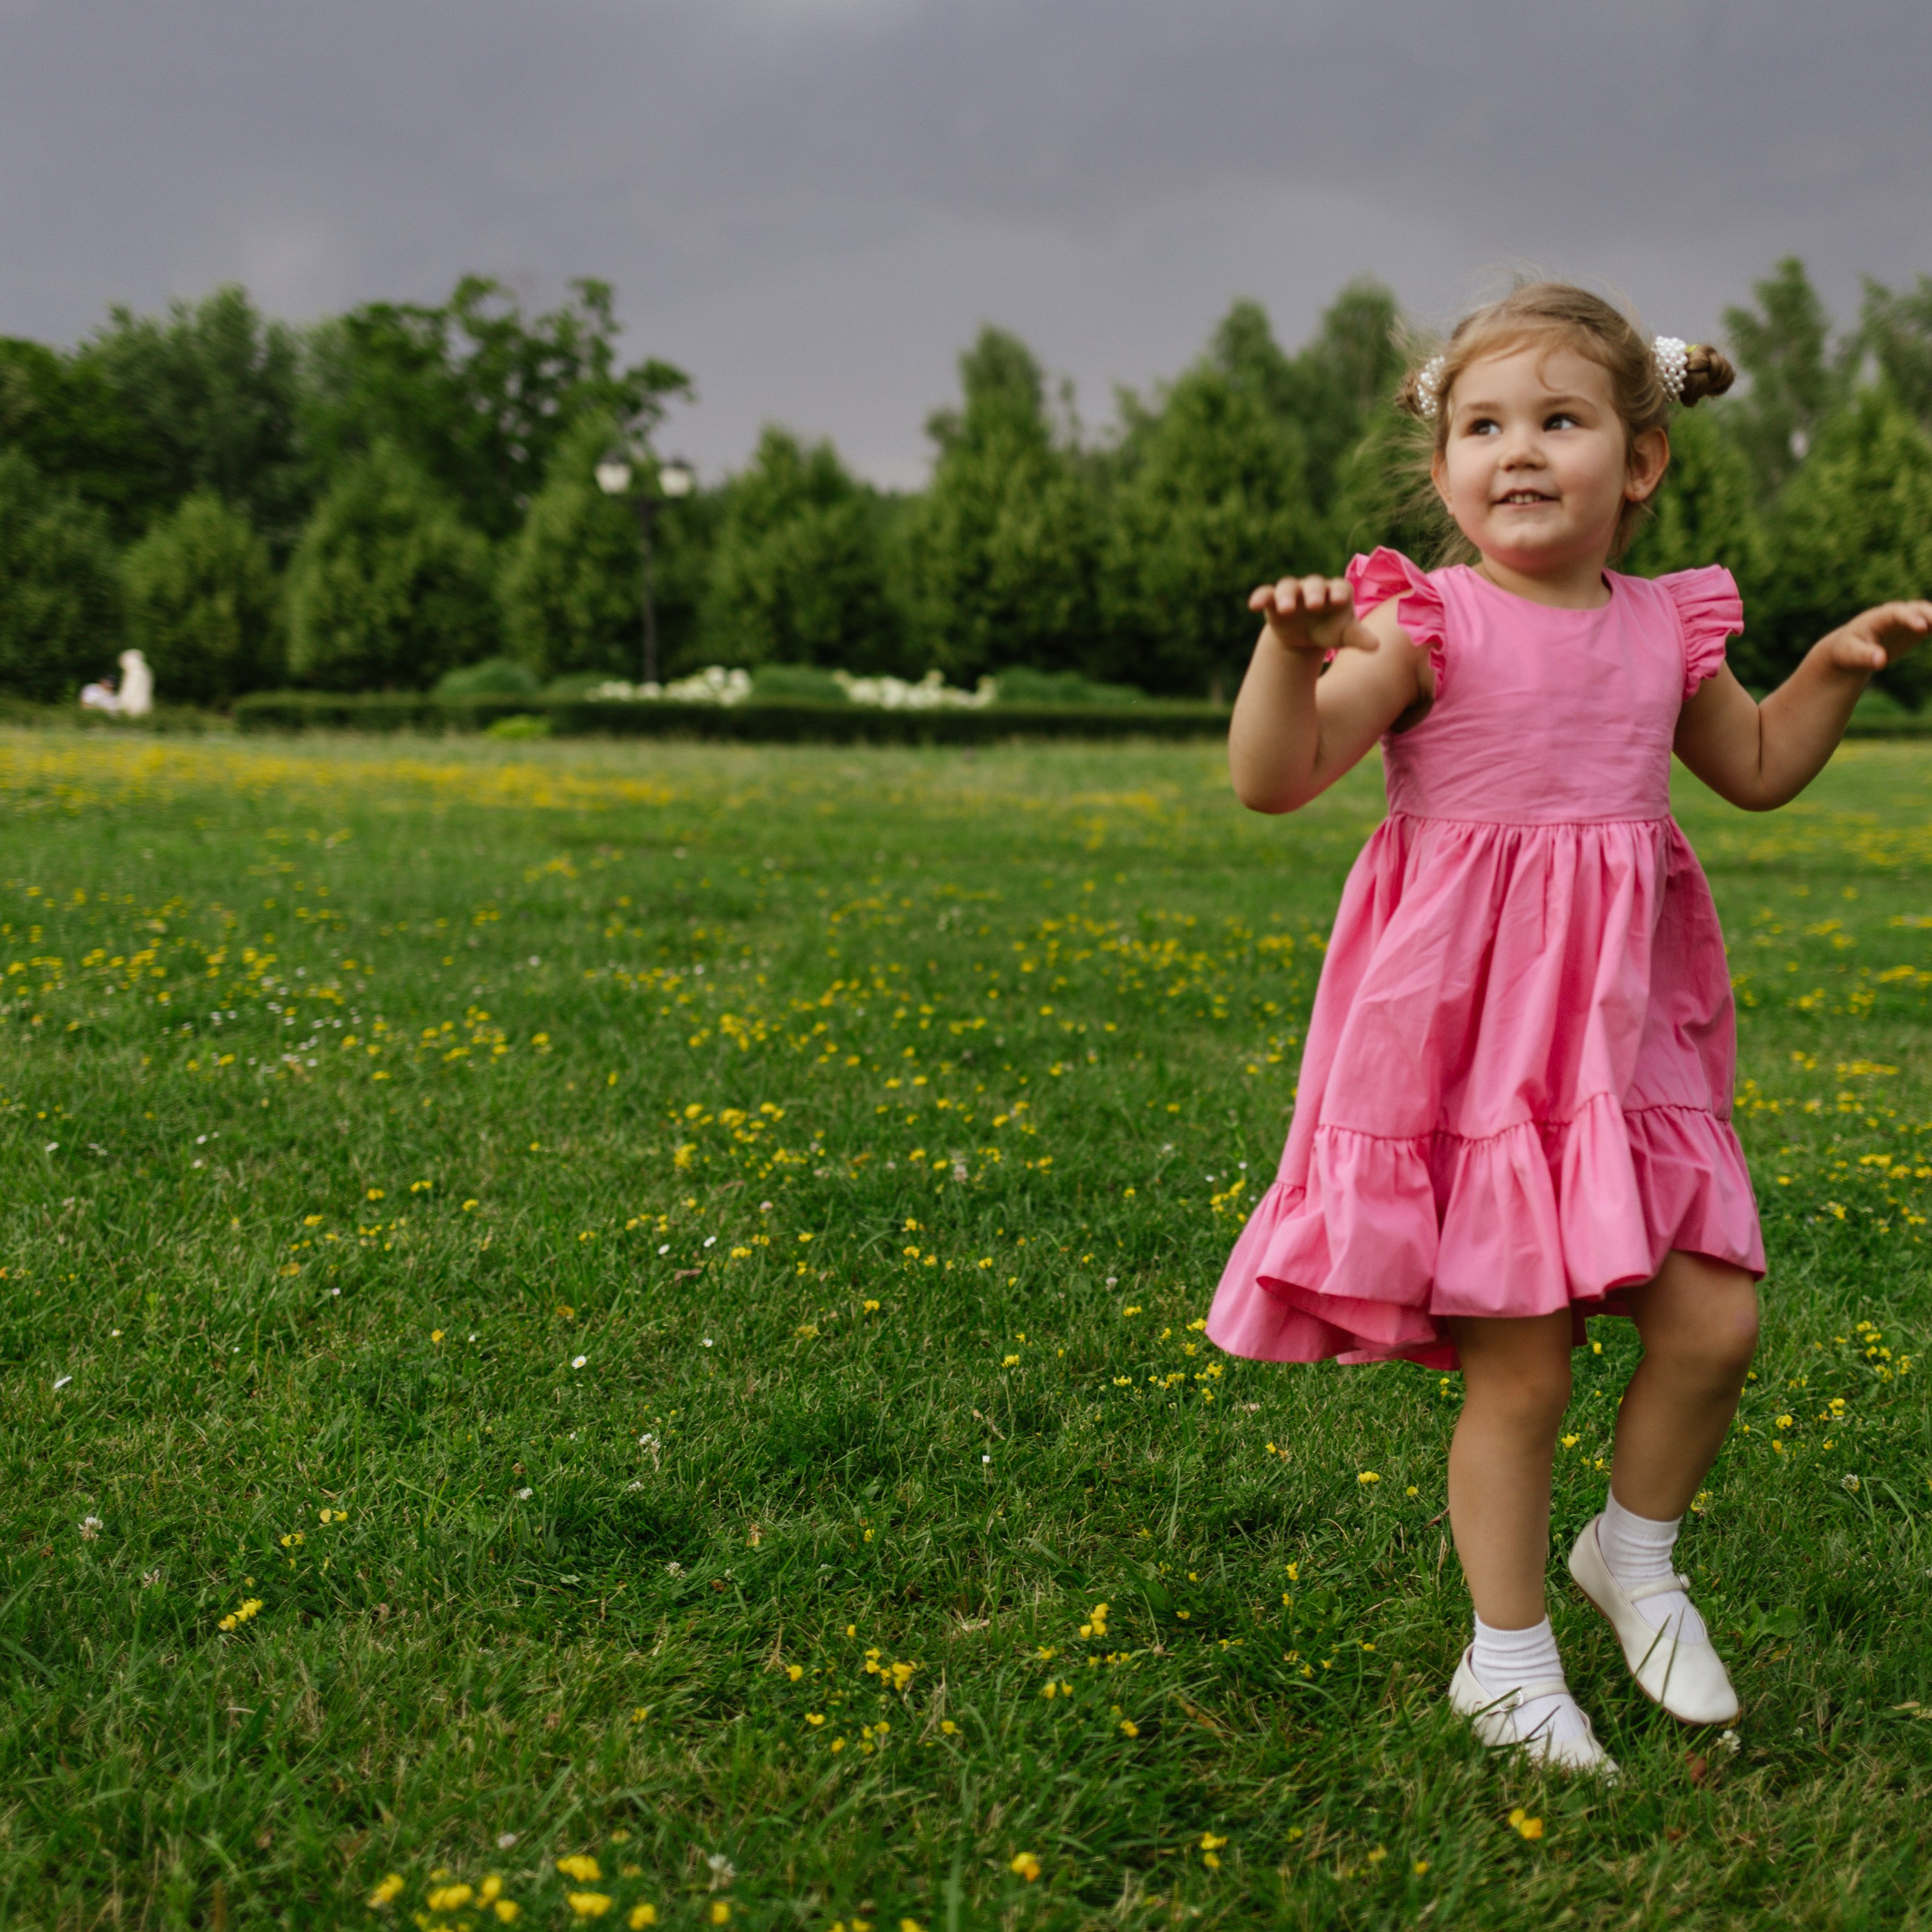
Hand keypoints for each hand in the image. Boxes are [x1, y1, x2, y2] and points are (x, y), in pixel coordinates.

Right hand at [1248, 575, 1376, 655]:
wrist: (1305, 636)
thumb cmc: (1330, 631)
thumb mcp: (1344, 636)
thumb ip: (1359, 638)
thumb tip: (1376, 647)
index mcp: (1336, 592)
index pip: (1339, 587)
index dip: (1338, 592)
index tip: (1338, 600)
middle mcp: (1315, 588)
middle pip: (1314, 585)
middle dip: (1314, 593)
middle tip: (1314, 605)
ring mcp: (1294, 592)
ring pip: (1289, 587)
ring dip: (1286, 596)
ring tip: (1286, 609)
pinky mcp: (1274, 600)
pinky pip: (1266, 593)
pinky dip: (1260, 596)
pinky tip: (1254, 605)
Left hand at [1822, 599, 1931, 673]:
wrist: (1852, 648)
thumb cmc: (1848, 651)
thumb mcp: (1851, 654)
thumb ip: (1865, 656)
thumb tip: (1880, 661)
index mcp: (1879, 617)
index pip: (1898, 613)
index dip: (1911, 618)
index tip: (1922, 628)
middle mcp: (1898, 613)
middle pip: (1920, 609)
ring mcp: (1910, 619)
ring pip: (1931, 615)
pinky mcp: (1919, 627)